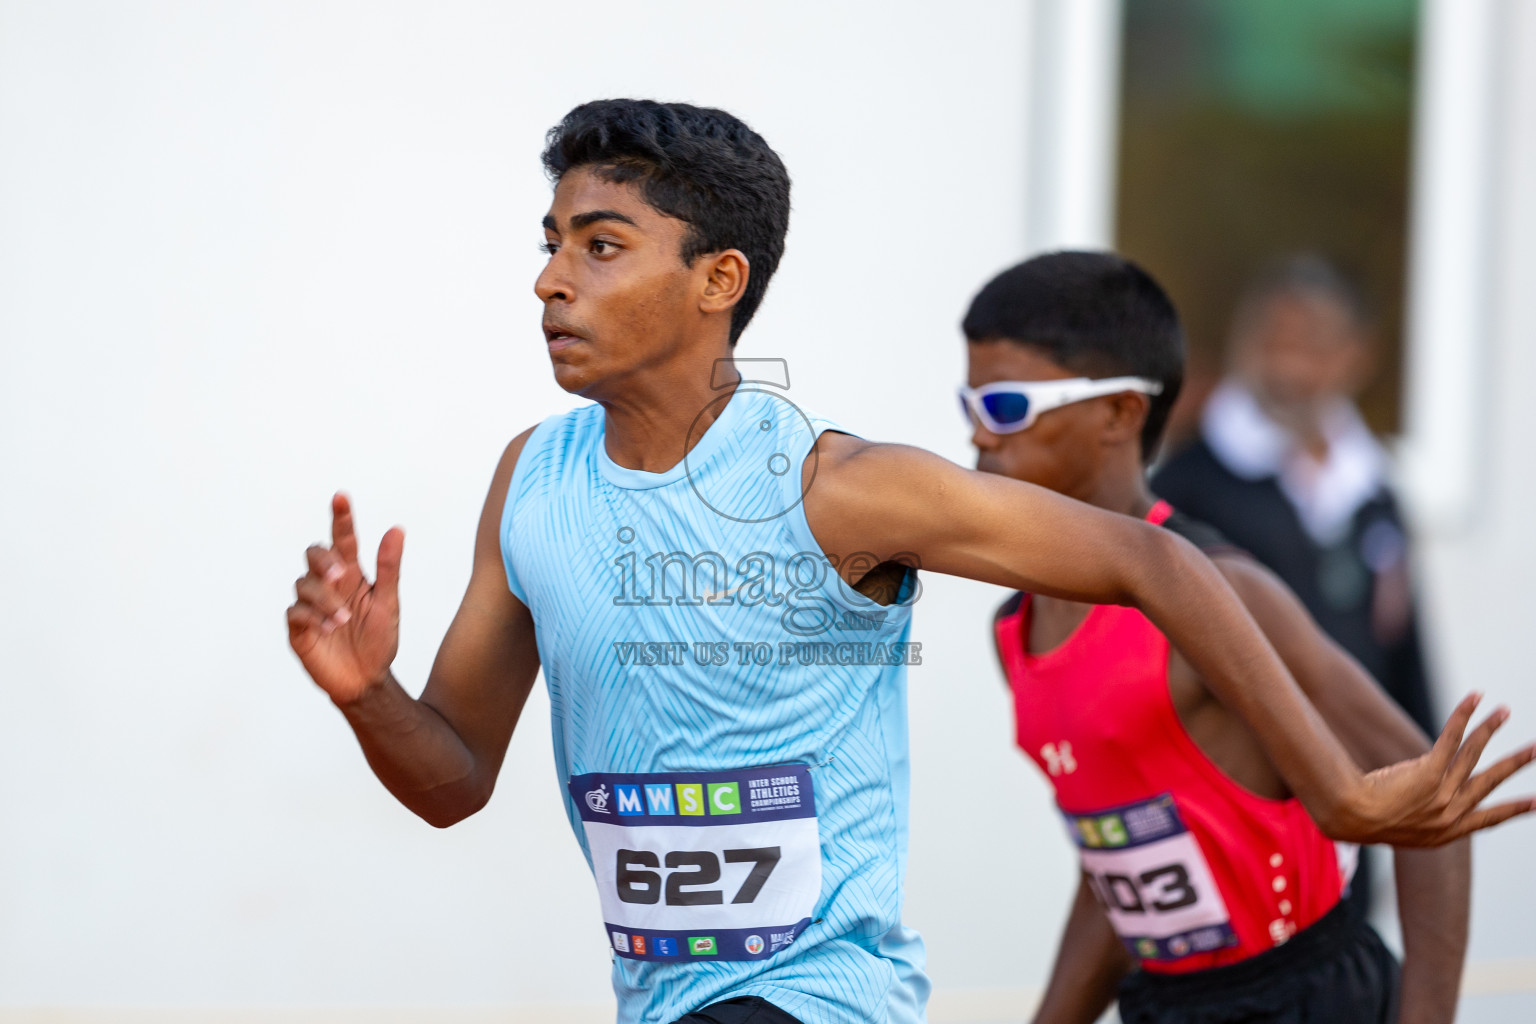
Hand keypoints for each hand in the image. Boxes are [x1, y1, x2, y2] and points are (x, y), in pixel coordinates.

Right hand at [286, 492, 403, 705]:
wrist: (367, 680)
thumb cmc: (379, 640)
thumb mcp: (389, 603)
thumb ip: (390, 567)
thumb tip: (396, 529)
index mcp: (352, 575)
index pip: (343, 539)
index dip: (341, 518)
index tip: (341, 497)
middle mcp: (328, 586)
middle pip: (314, 555)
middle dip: (323, 560)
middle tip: (340, 574)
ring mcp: (311, 606)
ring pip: (304, 585)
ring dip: (324, 599)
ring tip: (343, 619)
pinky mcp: (299, 629)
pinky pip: (295, 613)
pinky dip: (313, 617)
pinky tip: (330, 628)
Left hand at [1346, 693, 1535, 845]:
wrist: (1348, 816)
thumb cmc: (1362, 820)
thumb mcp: (1400, 826)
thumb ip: (1420, 812)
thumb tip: (1425, 793)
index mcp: (1445, 833)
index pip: (1487, 820)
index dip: (1512, 810)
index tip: (1535, 802)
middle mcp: (1449, 814)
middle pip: (1489, 781)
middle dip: (1515, 763)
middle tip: (1535, 749)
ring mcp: (1440, 793)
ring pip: (1472, 753)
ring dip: (1490, 728)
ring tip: (1504, 711)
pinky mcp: (1428, 772)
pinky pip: (1450, 737)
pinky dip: (1464, 715)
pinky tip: (1475, 699)